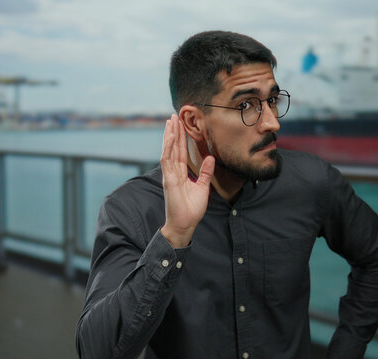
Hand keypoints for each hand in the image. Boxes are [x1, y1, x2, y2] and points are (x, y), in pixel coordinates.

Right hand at [160, 114, 214, 247]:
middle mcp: (173, 172)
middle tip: (174, 116)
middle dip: (173, 131)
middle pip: (173, 147)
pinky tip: (171, 136)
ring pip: (168, 150)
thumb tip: (210, 158)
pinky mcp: (168, 179)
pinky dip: (169, 147)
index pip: (180, 151)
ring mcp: (169, 175)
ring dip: (169, 135)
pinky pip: (167, 160)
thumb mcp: (202, 187)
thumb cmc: (192, 209)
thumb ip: (205, 172)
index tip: (181, 125)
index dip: (181, 138)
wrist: (185, 223)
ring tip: (170, 121)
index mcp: (180, 173)